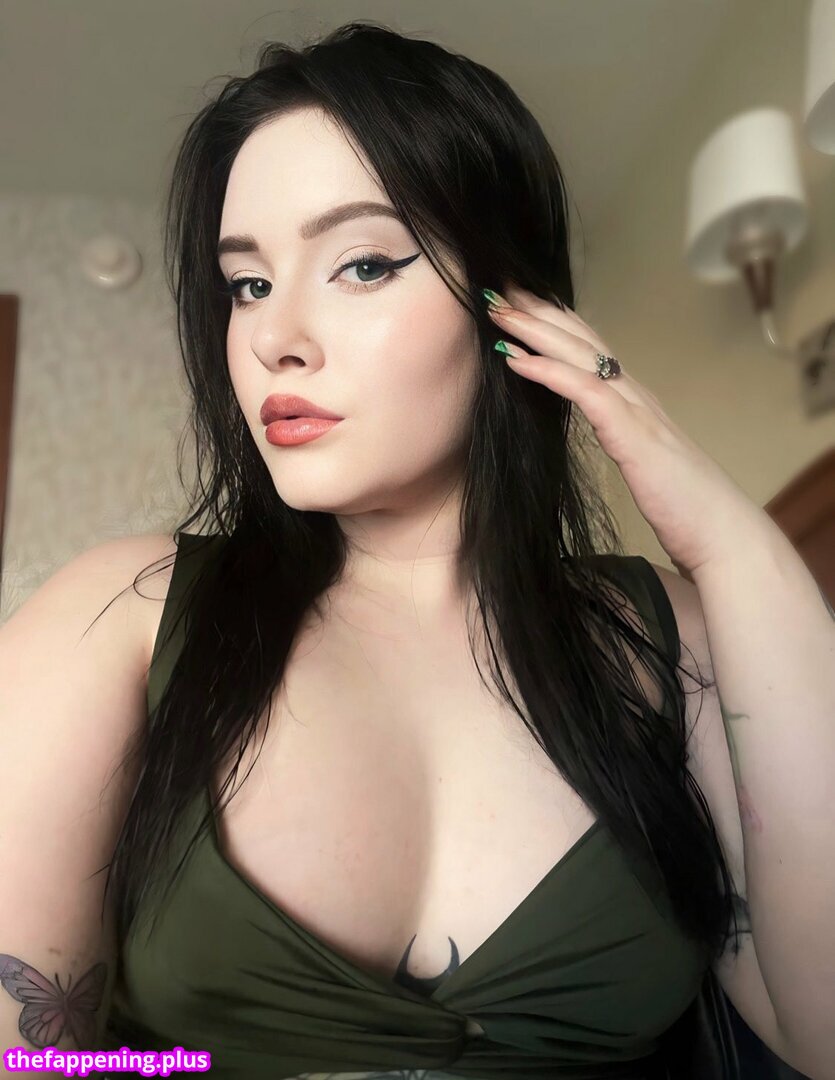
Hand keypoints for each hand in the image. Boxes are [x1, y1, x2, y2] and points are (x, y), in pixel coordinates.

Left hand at [488, 282, 767, 576]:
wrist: (720, 533)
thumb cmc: (682, 507)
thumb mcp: (641, 463)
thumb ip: (621, 438)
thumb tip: (599, 430)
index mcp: (635, 402)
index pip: (590, 349)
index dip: (553, 322)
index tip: (516, 304)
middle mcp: (636, 395)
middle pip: (581, 339)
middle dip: (538, 310)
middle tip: (496, 287)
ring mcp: (637, 410)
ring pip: (580, 354)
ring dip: (535, 329)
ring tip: (496, 309)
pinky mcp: (633, 434)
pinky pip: (584, 391)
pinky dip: (547, 371)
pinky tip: (514, 359)